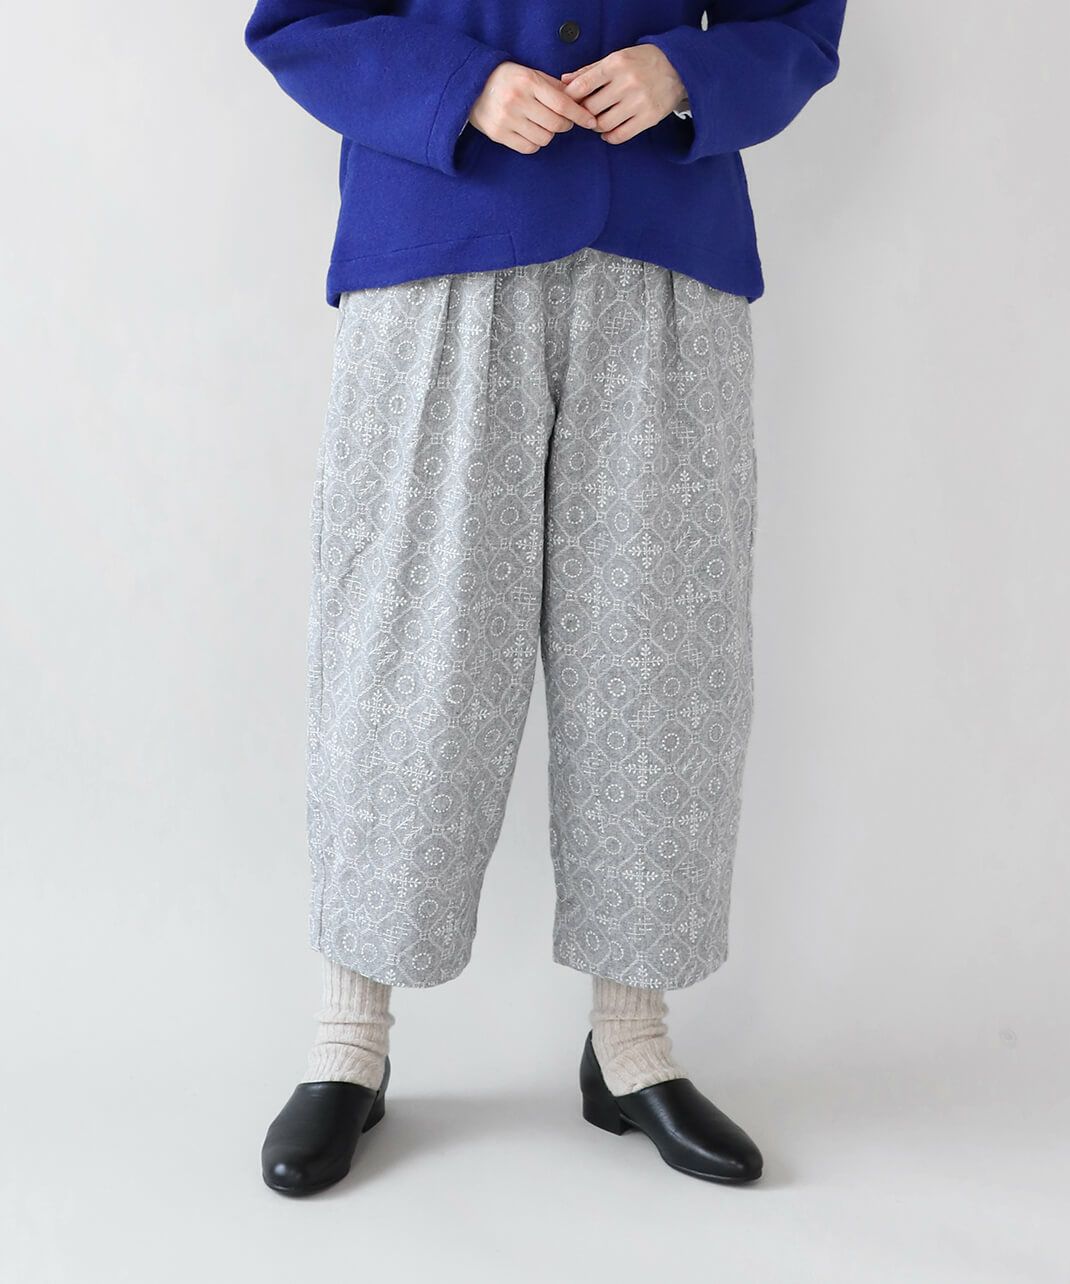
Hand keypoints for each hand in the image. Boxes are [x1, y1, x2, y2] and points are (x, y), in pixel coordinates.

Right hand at [469, 61, 599, 153]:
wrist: (472, 85)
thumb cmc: (508, 79)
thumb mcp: (531, 74)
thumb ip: (555, 87)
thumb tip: (581, 100)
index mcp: (528, 82)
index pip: (562, 104)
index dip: (580, 115)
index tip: (591, 121)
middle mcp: (517, 101)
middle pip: (556, 124)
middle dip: (565, 124)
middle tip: (563, 120)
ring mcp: (507, 119)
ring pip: (544, 138)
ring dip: (548, 134)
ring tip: (541, 123)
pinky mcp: (499, 134)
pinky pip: (529, 148)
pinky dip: (535, 143)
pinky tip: (530, 132)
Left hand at [561, 46, 685, 143]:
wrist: (678, 67)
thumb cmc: (642, 62)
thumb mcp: (617, 58)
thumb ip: (590, 70)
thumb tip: (564, 81)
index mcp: (616, 64)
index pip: (583, 84)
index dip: (571, 97)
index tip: (569, 102)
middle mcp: (627, 82)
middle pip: (591, 108)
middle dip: (583, 113)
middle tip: (584, 113)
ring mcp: (639, 101)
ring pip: (604, 124)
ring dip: (595, 126)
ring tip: (597, 121)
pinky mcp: (649, 117)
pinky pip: (620, 135)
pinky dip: (609, 137)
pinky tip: (608, 132)